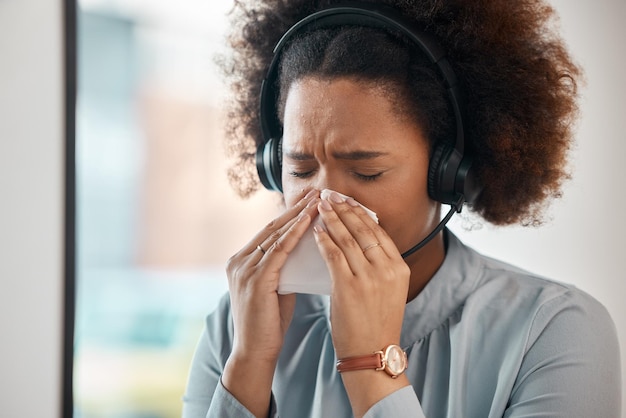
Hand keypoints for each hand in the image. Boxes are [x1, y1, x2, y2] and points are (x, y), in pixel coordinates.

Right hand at [221, 190, 318, 416]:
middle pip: (272, 227)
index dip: (290, 214)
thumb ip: (283, 267)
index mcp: (241, 261)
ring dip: (298, 215)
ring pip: (276, 235)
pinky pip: (278, 251)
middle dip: (296, 208)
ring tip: (318, 200)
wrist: (255, 352)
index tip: (310, 199)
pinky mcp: (254, 279)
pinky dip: (294, 234)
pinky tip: (309, 222)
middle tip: (317, 191)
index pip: (270, 231)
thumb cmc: (269, 322)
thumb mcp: (275, 288)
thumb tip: (305, 249)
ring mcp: (244, 269)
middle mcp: (238, 261)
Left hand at [313, 191, 409, 357]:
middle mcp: (387, 269)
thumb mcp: (390, 290)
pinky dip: (323, 239)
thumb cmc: (377, 323)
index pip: (379, 232)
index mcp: (400, 268)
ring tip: (320, 206)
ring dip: (331, 218)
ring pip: (347, 238)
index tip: (348, 200)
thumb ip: (380, 266)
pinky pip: (333, 254)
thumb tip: (363, 241)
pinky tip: (315, 230)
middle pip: (364, 229)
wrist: (372, 353)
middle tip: (331, 195)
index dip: (361, 213)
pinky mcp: (349, 286)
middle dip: (345, 208)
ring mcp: (369, 277)